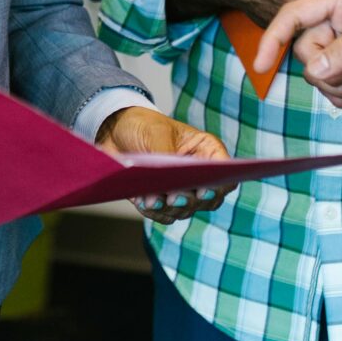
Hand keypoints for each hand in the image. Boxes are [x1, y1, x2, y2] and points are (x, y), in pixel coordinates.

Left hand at [98, 106, 232, 224]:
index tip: (203, 191)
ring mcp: (180, 189)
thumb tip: (169, 185)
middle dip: (190, 201)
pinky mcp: (161, 200)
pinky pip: (164, 215)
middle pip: (208, 200)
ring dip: (170, 209)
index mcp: (206, 152)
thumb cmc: (143, 125)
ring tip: (151, 200)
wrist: (115, 130)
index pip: (226, 175)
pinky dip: (154, 212)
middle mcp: (198, 174)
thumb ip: (167, 156)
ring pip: (186, 210)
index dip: (218, 187)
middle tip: (173, 198)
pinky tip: (143, 202)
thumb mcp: (156, 133)